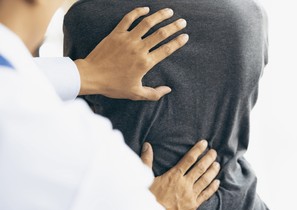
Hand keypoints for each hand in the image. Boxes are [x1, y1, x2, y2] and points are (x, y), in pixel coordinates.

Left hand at [74, 7, 188, 99]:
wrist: (92, 76)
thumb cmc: (113, 86)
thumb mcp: (136, 94)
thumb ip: (154, 93)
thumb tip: (168, 90)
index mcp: (145, 63)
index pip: (167, 49)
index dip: (178, 42)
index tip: (185, 36)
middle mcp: (139, 49)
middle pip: (160, 33)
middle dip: (174, 26)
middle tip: (182, 22)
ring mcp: (127, 39)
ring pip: (147, 23)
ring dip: (160, 15)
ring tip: (169, 11)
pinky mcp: (116, 34)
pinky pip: (128, 19)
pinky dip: (138, 12)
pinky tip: (146, 9)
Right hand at [141, 140, 220, 209]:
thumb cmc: (148, 200)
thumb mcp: (146, 179)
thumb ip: (147, 161)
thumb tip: (147, 146)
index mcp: (174, 176)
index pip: (189, 159)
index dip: (197, 150)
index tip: (204, 143)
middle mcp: (185, 184)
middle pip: (200, 168)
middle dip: (208, 158)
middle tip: (214, 152)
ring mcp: (191, 195)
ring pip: (205, 180)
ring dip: (212, 171)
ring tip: (217, 164)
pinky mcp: (193, 206)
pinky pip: (206, 195)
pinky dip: (212, 187)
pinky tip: (217, 182)